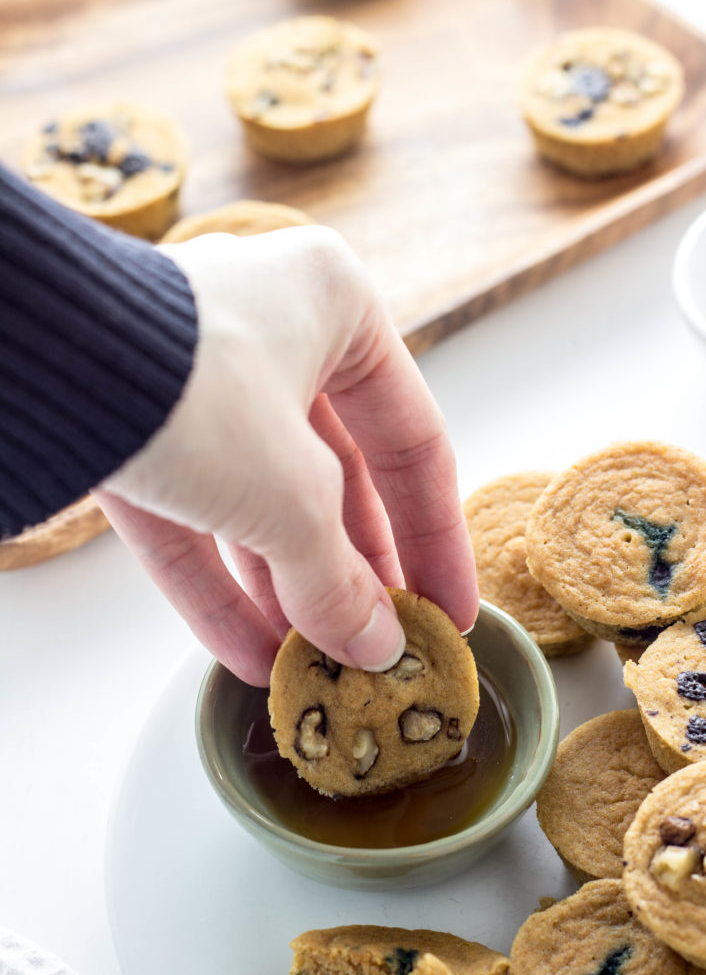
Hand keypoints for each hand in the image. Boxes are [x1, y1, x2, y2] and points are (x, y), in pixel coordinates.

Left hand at [94, 227, 477, 685]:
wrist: (29, 354)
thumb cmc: (192, 384)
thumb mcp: (290, 495)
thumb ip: (339, 577)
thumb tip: (376, 647)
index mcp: (336, 306)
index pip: (412, 440)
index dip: (436, 538)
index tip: (445, 612)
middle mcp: (270, 330)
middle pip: (334, 475)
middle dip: (351, 572)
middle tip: (376, 646)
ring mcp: (196, 377)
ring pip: (258, 498)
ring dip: (284, 589)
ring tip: (312, 668)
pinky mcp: (133, 424)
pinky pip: (190, 513)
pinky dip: (217, 583)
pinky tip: (248, 657)